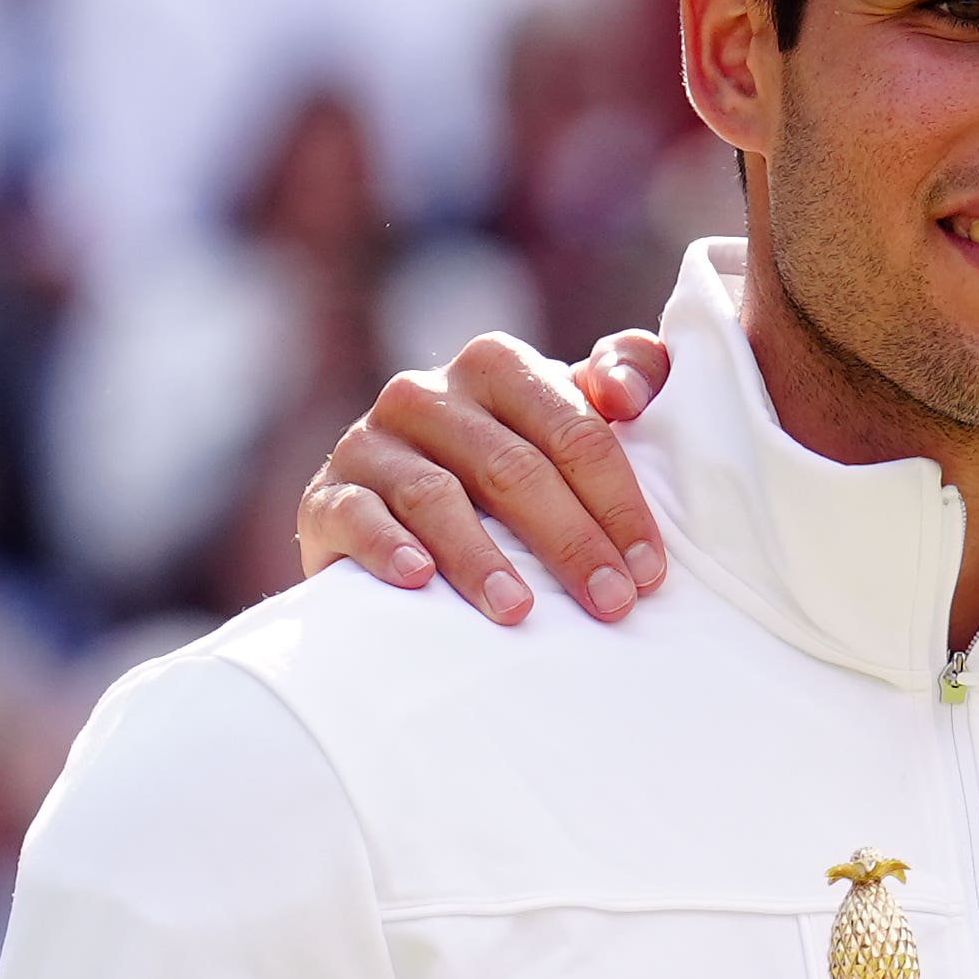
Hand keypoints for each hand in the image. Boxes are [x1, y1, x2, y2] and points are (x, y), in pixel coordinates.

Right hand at [296, 331, 674, 622]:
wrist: (396, 521)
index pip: (574, 430)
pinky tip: (420, 580)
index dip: (619, 502)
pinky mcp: (327, 496)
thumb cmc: (511, 473)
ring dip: (482, 559)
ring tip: (521, 612)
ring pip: (436, 496)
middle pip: (513, 468)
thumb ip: (627, 374)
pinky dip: (388, 547)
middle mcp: (427, 393)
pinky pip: (357, 516)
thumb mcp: (573, 419)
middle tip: (612, 604)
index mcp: (498, 366)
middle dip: (571, 540)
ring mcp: (370, 442)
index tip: (651, 572)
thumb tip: (626, 392)